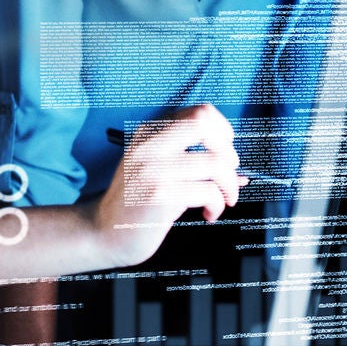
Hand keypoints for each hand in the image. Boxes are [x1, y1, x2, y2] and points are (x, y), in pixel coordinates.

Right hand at [91, 103, 241, 264]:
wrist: (105, 232)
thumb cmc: (138, 203)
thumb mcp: (158, 172)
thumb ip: (192, 164)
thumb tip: (241, 173)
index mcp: (149, 134)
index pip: (199, 113)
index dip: (222, 131)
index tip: (224, 153)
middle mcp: (148, 145)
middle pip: (204, 126)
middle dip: (228, 152)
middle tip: (225, 176)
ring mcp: (152, 168)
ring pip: (215, 163)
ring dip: (229, 186)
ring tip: (221, 201)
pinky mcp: (158, 194)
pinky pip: (208, 192)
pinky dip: (217, 205)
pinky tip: (208, 214)